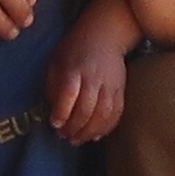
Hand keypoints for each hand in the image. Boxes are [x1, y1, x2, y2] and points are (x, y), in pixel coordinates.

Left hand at [45, 19, 129, 141]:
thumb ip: (53, 84)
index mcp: (75, 69)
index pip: (69, 93)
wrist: (106, 35)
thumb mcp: (56, 60)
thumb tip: (53, 109)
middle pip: (87, 108)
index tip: (54, 123)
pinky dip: (106, 128)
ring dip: (89, 131)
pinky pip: (117, 113)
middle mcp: (94, 78)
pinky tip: (95, 136)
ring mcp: (110, 85)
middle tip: (63, 136)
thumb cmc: (74, 49)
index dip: (62, 111)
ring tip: (77, 140)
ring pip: (104, 114)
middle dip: (74, 126)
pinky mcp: (121, 90)